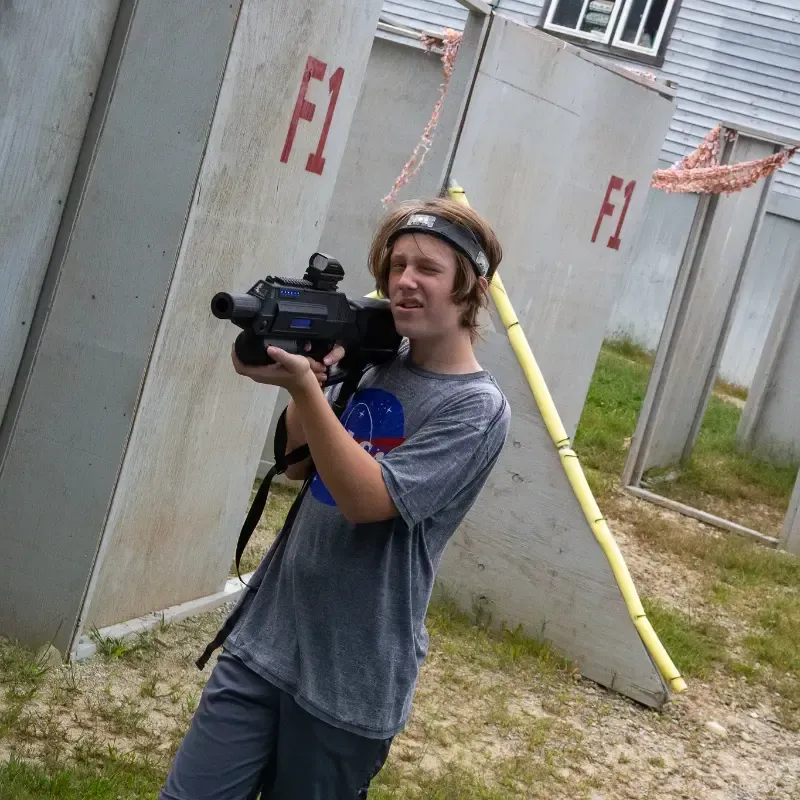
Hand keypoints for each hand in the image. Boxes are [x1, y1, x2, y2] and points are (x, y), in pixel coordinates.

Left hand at [231, 342, 345, 392]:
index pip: (240, 367)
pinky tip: (252, 349)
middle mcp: (259, 375)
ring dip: (242, 355)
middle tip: (238, 341)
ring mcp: (261, 375)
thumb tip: (269, 348)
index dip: (235, 357)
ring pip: (245, 365)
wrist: (303, 384)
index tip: (235, 344)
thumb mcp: (295, 362)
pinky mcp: (264, 373)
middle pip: (240, 366)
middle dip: (237, 354)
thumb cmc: (299, 374)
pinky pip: (251, 365)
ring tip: (243, 343)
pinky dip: (248, 357)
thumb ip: (282, 355)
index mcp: (262, 373)